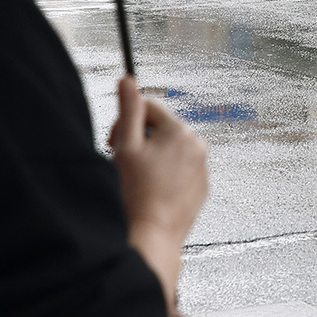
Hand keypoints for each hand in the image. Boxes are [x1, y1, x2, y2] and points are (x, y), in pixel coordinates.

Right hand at [109, 76, 208, 306]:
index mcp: (179, 130)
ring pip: (170, 149)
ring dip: (153, 157)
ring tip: (139, 180)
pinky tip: (152, 190)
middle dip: (140, 139)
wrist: (153, 236)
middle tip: (124, 162)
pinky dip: (166, 174)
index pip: (148, 107)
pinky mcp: (202, 188)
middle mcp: (197, 145)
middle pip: (160, 127)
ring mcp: (202, 168)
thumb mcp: (126, 146)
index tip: (114, 141)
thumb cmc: (136, 193)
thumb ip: (129, 109)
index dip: (126, 121)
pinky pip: (180, 170)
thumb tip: (128, 79)